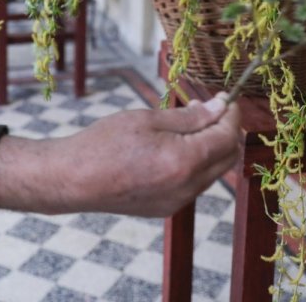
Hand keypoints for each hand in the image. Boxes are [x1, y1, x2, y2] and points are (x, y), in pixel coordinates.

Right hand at [0, 94, 240, 217]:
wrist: (74, 179)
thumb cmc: (105, 143)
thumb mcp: (148, 119)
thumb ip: (190, 117)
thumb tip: (219, 108)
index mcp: (184, 161)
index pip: (226, 137)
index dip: (231, 115)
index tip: (225, 98)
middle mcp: (187, 187)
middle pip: (227, 158)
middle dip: (226, 132)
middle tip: (213, 109)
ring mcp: (178, 201)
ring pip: (213, 173)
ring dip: (211, 148)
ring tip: (191, 125)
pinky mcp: (166, 208)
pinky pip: (195, 185)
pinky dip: (196, 164)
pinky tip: (177, 147)